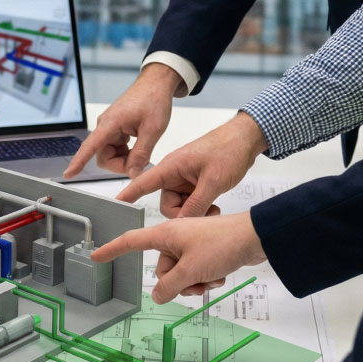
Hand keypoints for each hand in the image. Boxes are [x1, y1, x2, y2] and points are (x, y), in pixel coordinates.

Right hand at [63, 63, 182, 178]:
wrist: (155, 83)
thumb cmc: (154, 100)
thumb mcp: (153, 130)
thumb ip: (141, 154)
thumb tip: (133, 174)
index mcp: (111, 123)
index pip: (90, 146)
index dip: (79, 162)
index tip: (68, 174)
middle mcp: (105, 125)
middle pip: (103, 156)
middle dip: (120, 164)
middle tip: (140, 162)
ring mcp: (108, 128)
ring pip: (109, 154)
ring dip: (124, 158)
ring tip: (142, 150)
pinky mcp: (113, 129)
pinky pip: (114, 148)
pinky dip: (126, 153)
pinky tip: (138, 145)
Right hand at [90, 211, 264, 303]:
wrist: (257, 237)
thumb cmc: (222, 244)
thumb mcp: (190, 270)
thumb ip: (169, 285)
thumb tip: (157, 296)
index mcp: (165, 234)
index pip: (131, 242)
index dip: (112, 250)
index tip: (96, 255)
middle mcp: (175, 238)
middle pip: (162, 268)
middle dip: (177, 282)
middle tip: (195, 283)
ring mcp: (191, 244)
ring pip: (180, 273)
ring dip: (194, 282)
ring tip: (210, 280)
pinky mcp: (206, 251)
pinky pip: (195, 271)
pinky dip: (205, 278)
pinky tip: (219, 277)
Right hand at [116, 112, 268, 217]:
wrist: (246, 138)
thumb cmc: (228, 149)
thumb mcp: (213, 181)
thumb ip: (196, 204)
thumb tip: (183, 223)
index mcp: (171, 167)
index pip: (142, 182)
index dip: (128, 195)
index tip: (116, 205)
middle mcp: (174, 173)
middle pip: (166, 204)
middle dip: (183, 213)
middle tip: (205, 211)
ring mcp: (184, 178)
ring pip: (180, 205)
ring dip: (194, 210)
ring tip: (213, 206)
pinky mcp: (194, 182)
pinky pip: (190, 201)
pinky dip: (200, 206)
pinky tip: (213, 203)